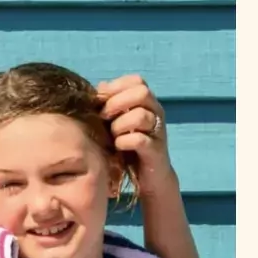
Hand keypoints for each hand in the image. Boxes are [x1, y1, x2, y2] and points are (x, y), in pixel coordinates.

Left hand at [96, 74, 175, 196]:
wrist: (148, 176)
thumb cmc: (128, 145)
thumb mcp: (116, 121)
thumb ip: (109, 103)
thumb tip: (99, 87)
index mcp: (147, 102)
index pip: (137, 81)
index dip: (116, 87)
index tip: (99, 100)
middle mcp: (156, 112)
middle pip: (142, 92)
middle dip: (117, 103)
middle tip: (103, 117)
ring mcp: (158, 131)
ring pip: (141, 115)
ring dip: (119, 125)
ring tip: (112, 135)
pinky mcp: (155, 151)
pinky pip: (140, 139)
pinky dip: (124, 142)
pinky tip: (118, 146)